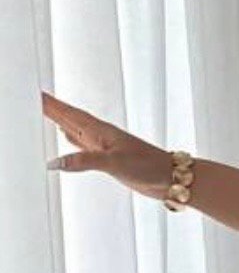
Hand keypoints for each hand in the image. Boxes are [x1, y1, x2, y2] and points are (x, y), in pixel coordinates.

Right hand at [41, 90, 172, 201]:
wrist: (170, 178)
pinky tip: (67, 137)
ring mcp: (104, 147)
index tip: (35, 94)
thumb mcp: (114, 163)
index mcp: (99, 131)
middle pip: (69, 118)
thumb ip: (85, 161)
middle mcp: (99, 136)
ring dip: (59, 121)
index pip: (68, 114)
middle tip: (34, 98)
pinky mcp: (109, 159)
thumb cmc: (148, 167)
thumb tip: (56, 163)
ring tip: (45, 112)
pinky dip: (72, 140)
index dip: (51, 105)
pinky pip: (84, 146)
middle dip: (51, 109)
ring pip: (75, 130)